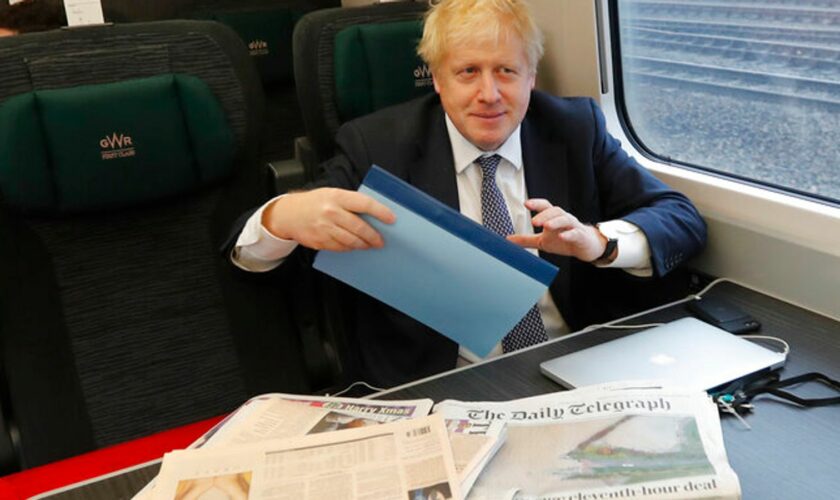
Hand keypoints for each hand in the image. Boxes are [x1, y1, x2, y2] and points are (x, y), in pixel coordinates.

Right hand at [261, 188, 395, 251]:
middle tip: (381, 241)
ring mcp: (324, 228)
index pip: (364, 204)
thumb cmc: (315, 202)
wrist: (288, 213)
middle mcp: (331, 212)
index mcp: (337, 197)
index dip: (380, 212)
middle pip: (359, 227)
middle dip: (373, 236)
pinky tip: (353, 246)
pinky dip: (349, 248)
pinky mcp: (319, 241)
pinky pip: (339, 247)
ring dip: (363, 244)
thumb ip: (351, 203)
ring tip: (369, 245)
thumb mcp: (332, 194)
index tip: (391, 219)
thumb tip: (374, 215)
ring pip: (350, 240)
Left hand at [507, 199, 607, 261]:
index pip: (545, 206)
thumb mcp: (542, 241)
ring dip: (555, 222)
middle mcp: (564, 218)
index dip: (536, 203)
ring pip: (566, 219)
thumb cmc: (564, 240)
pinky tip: (563, 236)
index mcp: (553, 217)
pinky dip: (569, 234)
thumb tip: (508, 239)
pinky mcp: (581, 236)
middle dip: (544, 214)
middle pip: (555, 211)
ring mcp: (573, 226)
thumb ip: (526, 239)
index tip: (526, 203)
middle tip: (534, 221)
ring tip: (547, 226)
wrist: (586, 247)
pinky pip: (576, 233)